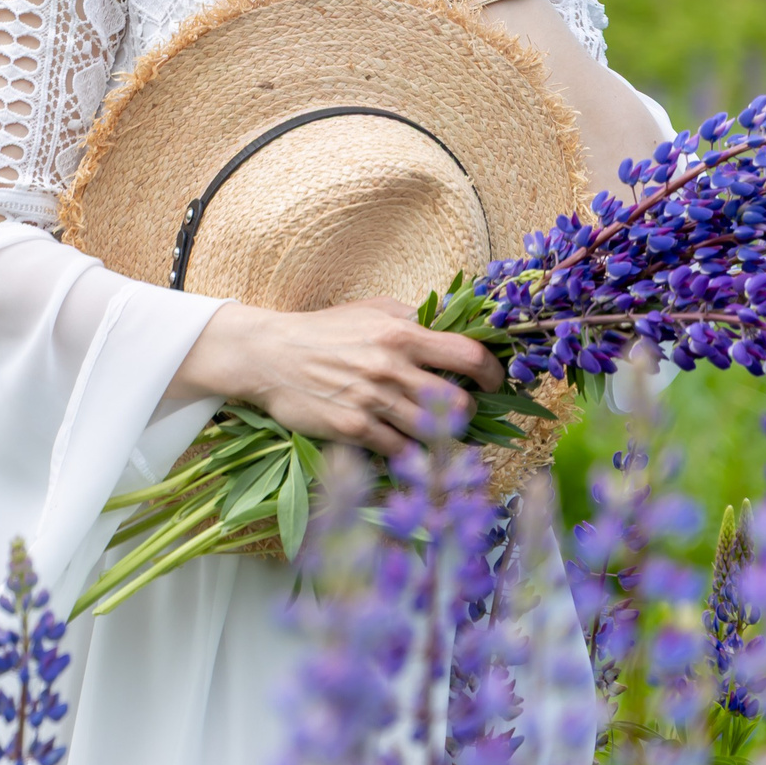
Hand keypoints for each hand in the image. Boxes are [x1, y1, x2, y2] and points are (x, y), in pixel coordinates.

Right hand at [175, 296, 499, 454]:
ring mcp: (372, 400)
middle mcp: (391, 367)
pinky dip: (408, 453)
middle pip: (457, 403)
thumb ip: (414, 318)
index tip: (495, 384)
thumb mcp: (372, 311)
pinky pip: (398, 450)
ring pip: (431, 432)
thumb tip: (457, 325)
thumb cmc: (325, 330)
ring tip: (442, 437)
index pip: (468, 355)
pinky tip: (407, 448)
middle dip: (469, 413)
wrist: (270, 355)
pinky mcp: (353, 429)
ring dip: (442, 438)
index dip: (492, 373)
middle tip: (466, 416)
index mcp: (401, 333)